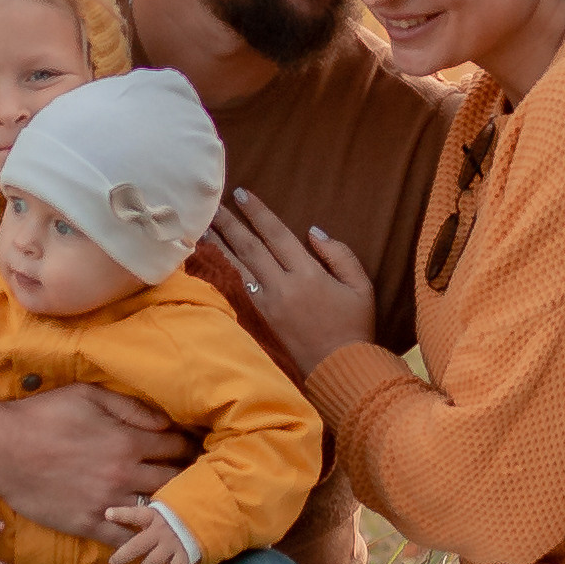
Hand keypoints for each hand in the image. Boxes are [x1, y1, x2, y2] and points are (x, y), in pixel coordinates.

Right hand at [0, 381, 195, 539]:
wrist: (1, 449)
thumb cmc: (43, 415)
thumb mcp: (88, 395)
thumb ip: (130, 407)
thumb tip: (165, 422)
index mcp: (127, 441)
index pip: (176, 447)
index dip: (187, 447)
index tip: (192, 449)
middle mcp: (123, 475)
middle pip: (174, 481)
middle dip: (187, 478)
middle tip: (193, 479)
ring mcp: (106, 503)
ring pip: (155, 513)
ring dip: (169, 509)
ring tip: (177, 507)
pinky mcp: (88, 525)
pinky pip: (126, 539)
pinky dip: (142, 539)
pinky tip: (151, 536)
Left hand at [106, 501, 192, 563]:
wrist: (205, 512)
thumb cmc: (177, 508)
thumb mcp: (161, 502)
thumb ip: (145, 506)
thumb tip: (121, 502)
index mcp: (153, 515)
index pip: (135, 513)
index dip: (122, 514)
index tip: (107, 514)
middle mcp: (160, 530)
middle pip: (137, 545)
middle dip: (122, 556)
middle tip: (113, 563)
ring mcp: (172, 543)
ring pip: (153, 562)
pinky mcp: (185, 554)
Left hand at [207, 189, 377, 370]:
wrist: (340, 369)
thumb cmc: (354, 326)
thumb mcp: (361, 286)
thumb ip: (340, 254)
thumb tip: (313, 232)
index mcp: (307, 274)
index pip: (276, 234)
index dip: (258, 213)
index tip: (241, 194)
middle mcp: (282, 286)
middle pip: (249, 247)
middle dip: (230, 223)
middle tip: (212, 204)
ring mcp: (267, 304)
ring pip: (238, 267)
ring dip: (219, 245)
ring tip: (204, 227)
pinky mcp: (260, 319)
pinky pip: (237, 289)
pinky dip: (223, 272)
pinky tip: (212, 261)